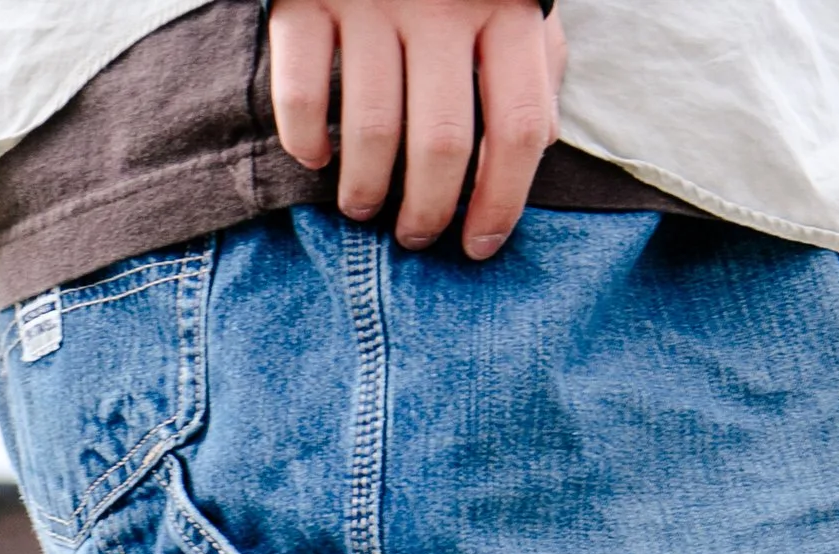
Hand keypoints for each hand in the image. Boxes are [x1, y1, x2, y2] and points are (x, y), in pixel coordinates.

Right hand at [268, 0, 565, 261]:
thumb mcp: (512, 3)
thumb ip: (532, 67)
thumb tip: (537, 145)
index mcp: (505, 8)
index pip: (517, 129)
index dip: (501, 203)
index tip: (478, 245)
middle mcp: (442, 3)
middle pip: (442, 144)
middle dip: (427, 212)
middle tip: (414, 234)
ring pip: (372, 129)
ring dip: (365, 190)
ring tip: (362, 207)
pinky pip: (302, 92)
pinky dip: (306, 141)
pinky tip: (316, 157)